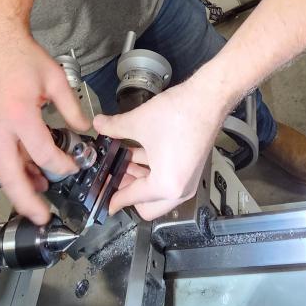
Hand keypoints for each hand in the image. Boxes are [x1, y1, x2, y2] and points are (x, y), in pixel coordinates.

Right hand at [0, 24, 89, 224]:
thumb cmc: (22, 56)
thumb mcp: (55, 78)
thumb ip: (72, 108)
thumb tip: (85, 130)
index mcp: (19, 114)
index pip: (42, 152)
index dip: (61, 164)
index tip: (74, 166)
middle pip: (9, 174)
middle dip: (25, 199)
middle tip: (42, 217)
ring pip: (0, 169)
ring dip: (17, 188)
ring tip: (37, 201)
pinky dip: (12, 170)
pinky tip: (29, 174)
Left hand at [93, 77, 228, 219]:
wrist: (207, 99)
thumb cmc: (179, 114)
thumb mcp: (138, 122)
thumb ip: (114, 128)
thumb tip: (99, 125)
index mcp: (166, 185)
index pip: (132, 198)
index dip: (112, 197)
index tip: (102, 199)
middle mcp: (179, 190)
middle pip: (146, 205)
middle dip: (127, 191)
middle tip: (112, 176)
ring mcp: (187, 181)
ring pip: (156, 193)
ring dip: (138, 179)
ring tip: (121, 160)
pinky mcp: (190, 170)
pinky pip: (166, 180)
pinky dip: (151, 171)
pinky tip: (137, 153)